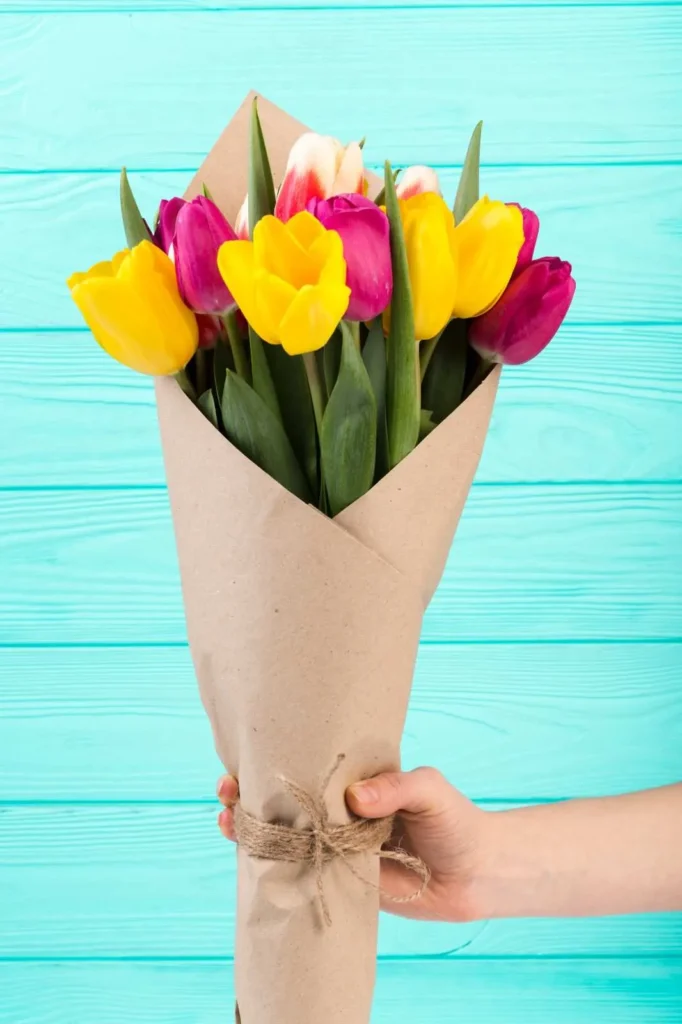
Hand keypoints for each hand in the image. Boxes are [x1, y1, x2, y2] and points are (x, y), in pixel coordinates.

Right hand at [217, 767, 489, 922]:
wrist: (476, 874)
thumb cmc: (455, 820)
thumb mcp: (430, 789)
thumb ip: (397, 787)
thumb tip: (356, 798)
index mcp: (353, 783)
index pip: (307, 765)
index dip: (274, 759)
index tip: (246, 756)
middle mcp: (338, 812)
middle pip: (284, 799)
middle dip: (249, 792)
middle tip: (227, 788)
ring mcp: (336, 848)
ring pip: (285, 836)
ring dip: (252, 828)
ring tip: (227, 820)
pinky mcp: (341, 883)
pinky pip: (302, 874)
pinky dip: (274, 868)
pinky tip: (251, 860)